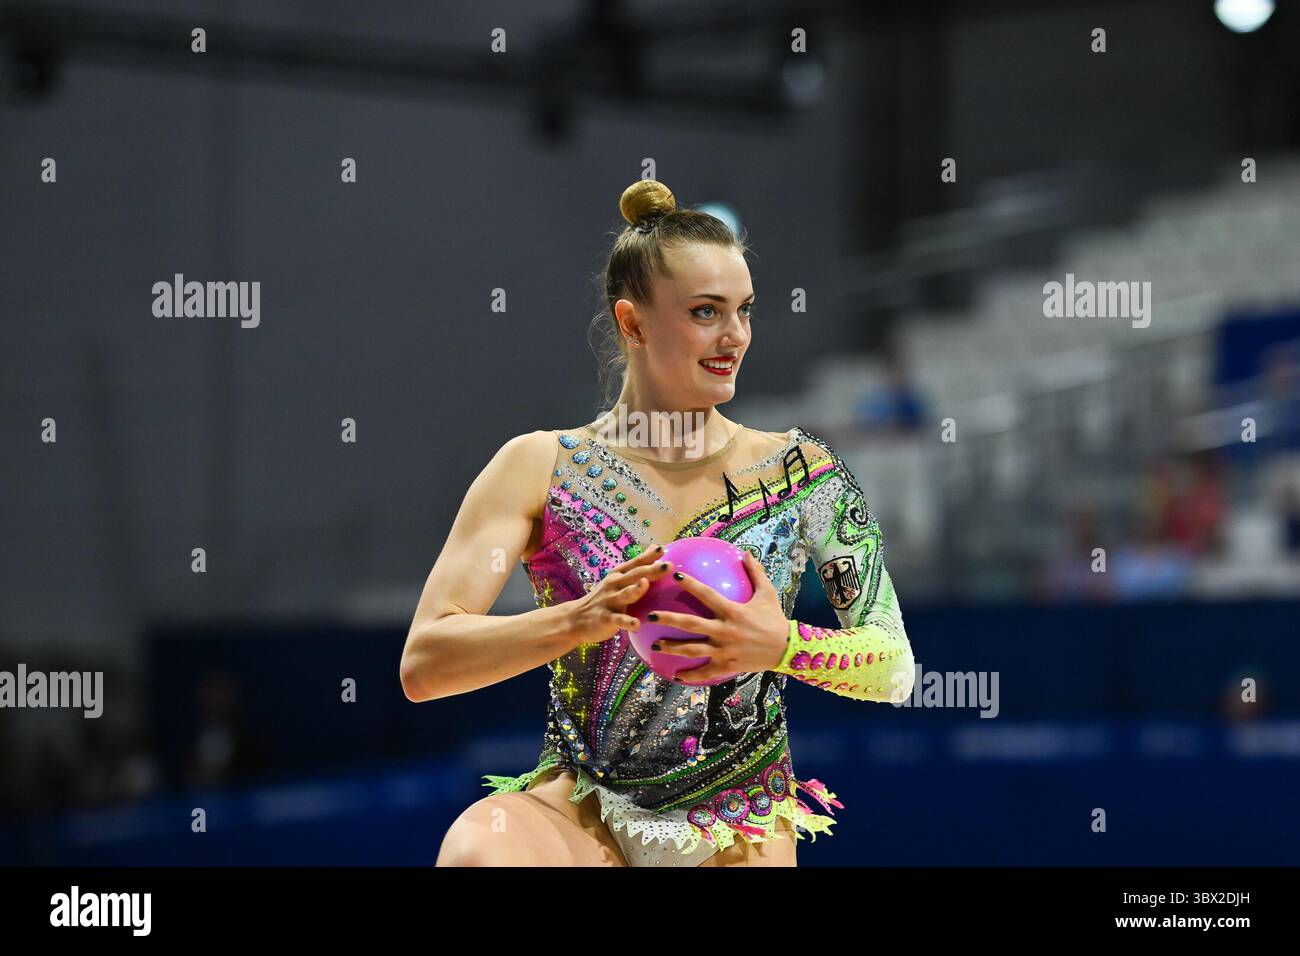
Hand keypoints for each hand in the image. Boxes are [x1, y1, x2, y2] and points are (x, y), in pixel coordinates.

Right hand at [562, 544, 674, 646]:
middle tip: (668, 566)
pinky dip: (627, 621)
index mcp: (618, 575)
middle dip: (651, 570)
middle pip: (634, 576)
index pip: (636, 563)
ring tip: (645, 584)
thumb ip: (636, 567)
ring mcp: (609, 601)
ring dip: (636, 589)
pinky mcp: (606, 618)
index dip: (649, 556)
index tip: (663, 548)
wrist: (575, 619)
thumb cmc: (603, 598)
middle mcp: (614, 585)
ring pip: (625, 594)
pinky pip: (619, 620)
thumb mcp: (617, 580)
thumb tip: (655, 547)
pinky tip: (637, 624)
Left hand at [645, 550, 788, 681]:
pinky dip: (690, 675)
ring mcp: (724, 650)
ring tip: (654, 645)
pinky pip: (705, 672)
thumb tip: (746, 553)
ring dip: (671, 647)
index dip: (691, 585)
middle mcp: (725, 630)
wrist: (787, 649)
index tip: (675, 576)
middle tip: (649, 616)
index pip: (707, 595)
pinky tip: (675, 675)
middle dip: (667, 620)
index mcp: (733, 611)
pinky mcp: (727, 665)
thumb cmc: (775, 619)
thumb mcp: (768, 593)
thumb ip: (755, 572)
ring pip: (692, 649)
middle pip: (690, 625)